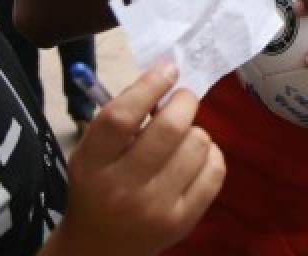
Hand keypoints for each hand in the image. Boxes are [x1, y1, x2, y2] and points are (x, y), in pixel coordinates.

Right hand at [50, 64, 225, 255]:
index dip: (150, 86)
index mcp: (92, 164)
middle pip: (169, 128)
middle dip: (183, 102)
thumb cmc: (99, 186)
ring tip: (181, 138)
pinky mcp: (183, 221)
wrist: (100, 247)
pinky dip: (209, 154)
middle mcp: (123, 188)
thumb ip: (123, 116)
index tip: (168, 69)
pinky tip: (194, 157)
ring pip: (198, 144)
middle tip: (181, 100)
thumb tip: (165, 75)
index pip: (121, 117)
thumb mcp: (93, 152)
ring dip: (194, 131)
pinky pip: (215, 169)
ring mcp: (156, 208)